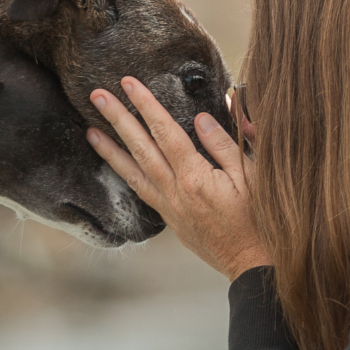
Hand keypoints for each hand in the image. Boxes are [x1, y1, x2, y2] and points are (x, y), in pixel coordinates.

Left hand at [87, 77, 270, 280]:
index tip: (129, 84)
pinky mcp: (169, 219)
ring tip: (90, 130)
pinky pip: (140, 191)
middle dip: (117, 119)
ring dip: (110, 149)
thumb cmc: (259, 220)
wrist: (252, 264)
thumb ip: (225, 146)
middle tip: (97, 95)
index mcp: (196, 177)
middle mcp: (175, 192)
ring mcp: (168, 207)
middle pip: (140, 148)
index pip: (165, 132)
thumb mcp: (253, 177)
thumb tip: (202, 118)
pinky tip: (115, 164)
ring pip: (132, 173)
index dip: (146, 105)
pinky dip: (125, 175)